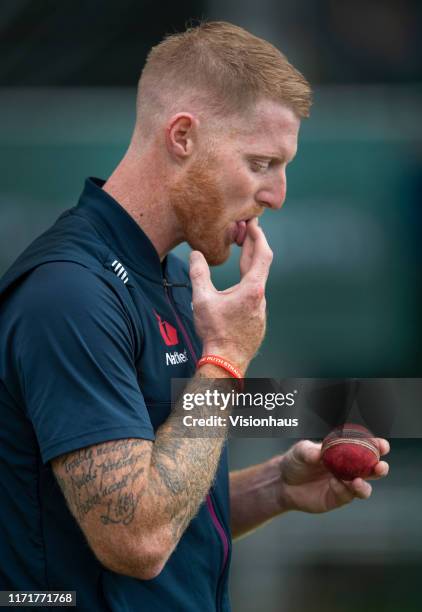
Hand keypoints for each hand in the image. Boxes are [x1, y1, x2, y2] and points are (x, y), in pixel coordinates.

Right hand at [189, 219, 272, 373]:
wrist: (226, 361)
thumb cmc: (215, 332)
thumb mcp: (202, 300)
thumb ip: (198, 274)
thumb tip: (195, 254)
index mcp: (251, 288)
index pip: (262, 254)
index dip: (258, 236)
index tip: (253, 224)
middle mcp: (260, 298)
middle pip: (261, 265)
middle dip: (253, 245)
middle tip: (247, 230)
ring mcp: (261, 310)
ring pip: (257, 282)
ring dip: (250, 265)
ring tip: (241, 253)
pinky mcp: (258, 320)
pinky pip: (254, 296)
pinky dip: (248, 282)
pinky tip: (238, 286)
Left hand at [276, 438, 389, 513]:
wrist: (284, 483)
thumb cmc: (295, 461)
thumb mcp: (300, 452)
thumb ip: (309, 451)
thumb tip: (319, 453)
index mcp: (344, 451)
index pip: (364, 448)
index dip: (376, 446)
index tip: (382, 446)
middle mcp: (348, 468)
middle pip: (371, 469)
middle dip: (379, 468)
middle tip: (380, 466)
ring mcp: (344, 484)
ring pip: (364, 486)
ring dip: (365, 484)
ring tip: (356, 480)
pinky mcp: (337, 498)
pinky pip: (347, 495)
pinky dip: (346, 490)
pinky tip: (336, 483)